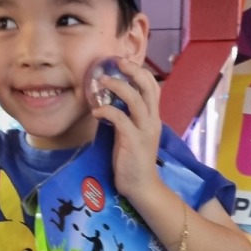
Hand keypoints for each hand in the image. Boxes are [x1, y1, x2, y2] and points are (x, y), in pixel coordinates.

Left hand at [90, 58, 161, 204]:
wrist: (142, 187)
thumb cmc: (134, 162)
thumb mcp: (134, 135)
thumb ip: (128, 118)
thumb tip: (111, 102)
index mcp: (154, 118)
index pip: (153, 87)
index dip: (140, 72)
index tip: (124, 64)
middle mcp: (153, 121)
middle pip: (149, 87)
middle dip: (133, 71)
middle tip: (116, 63)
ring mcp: (144, 131)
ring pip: (135, 100)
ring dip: (118, 87)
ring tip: (102, 81)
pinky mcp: (133, 141)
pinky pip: (120, 119)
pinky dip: (107, 110)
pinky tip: (96, 111)